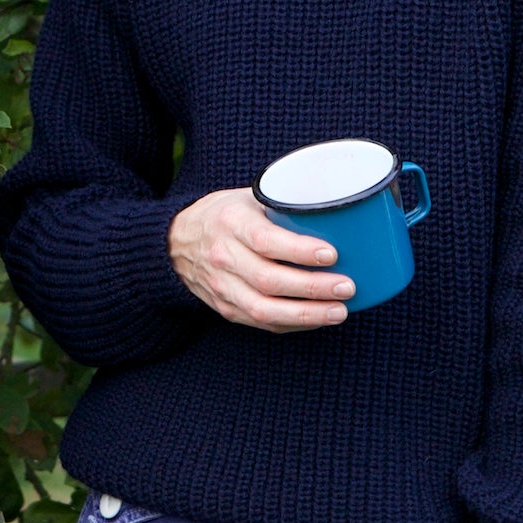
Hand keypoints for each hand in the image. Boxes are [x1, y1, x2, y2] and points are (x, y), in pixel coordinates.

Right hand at [169, 189, 353, 331]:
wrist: (175, 243)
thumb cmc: (223, 215)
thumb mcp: (247, 198)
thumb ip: (283, 206)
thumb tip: (336, 210)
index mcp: (230, 223)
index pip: (265, 241)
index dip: (299, 251)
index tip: (332, 254)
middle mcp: (223, 257)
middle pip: (269, 280)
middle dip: (312, 287)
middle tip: (347, 286)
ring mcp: (222, 287)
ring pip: (265, 309)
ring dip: (307, 314)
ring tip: (340, 311)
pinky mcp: (226, 308)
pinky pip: (262, 323)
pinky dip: (294, 323)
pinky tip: (319, 318)